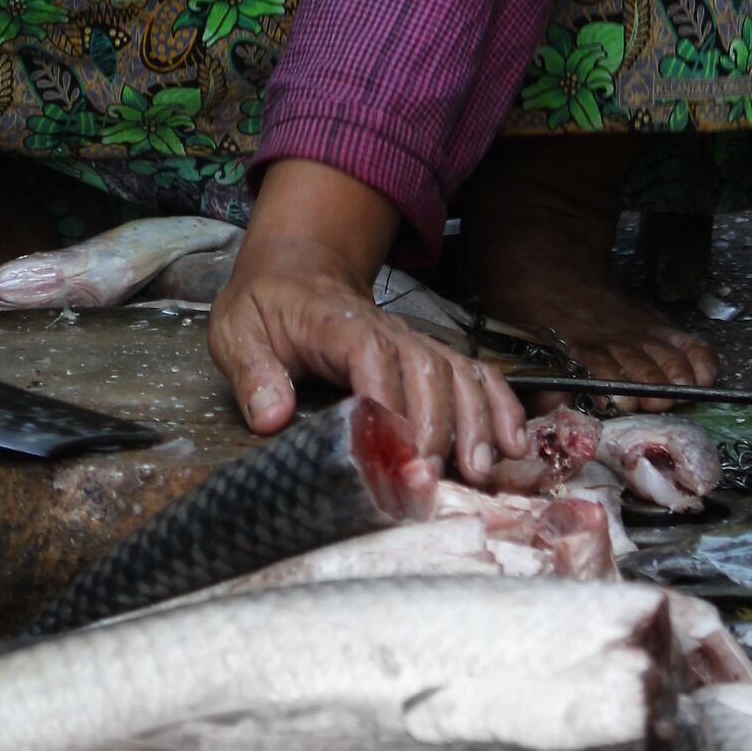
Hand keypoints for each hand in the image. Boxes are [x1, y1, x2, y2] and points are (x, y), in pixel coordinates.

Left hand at [210, 236, 525, 485]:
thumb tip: (271, 418)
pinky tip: (514, 443)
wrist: (296, 269)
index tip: (390, 452)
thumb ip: (253, 372)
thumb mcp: (237, 331)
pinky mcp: (429, 356)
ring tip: (479, 472)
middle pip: (424, 370)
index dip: (386, 402)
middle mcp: (385, 330)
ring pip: (457, 373)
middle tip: (428, 482)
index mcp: (335, 323)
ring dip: (473, 422)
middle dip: (433, 428)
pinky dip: (500, 406)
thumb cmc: (267, 305)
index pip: (369, 355)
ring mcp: (413, 342)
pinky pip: (475, 374)